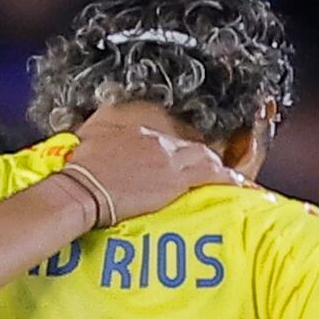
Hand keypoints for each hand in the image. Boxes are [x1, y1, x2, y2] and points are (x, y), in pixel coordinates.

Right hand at [62, 117, 240, 221]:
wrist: (83, 188)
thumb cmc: (81, 169)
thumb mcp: (90, 137)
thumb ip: (102, 131)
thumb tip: (103, 130)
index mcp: (138, 130)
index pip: (169, 137)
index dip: (180, 149)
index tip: (184, 159)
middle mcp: (157, 141)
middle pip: (190, 145)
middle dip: (203, 157)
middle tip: (211, 168)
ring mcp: (168, 158)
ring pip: (203, 156)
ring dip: (215, 166)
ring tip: (226, 178)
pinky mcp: (175, 179)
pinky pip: (210, 174)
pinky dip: (227, 178)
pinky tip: (238, 185)